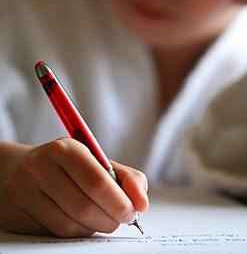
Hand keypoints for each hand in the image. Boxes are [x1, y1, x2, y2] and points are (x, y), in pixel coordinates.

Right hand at [0, 138, 148, 236]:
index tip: (132, 211)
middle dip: (110, 218)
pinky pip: (53, 233)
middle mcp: (40, 166)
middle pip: (84, 206)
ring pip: (69, 224)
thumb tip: (142, 202)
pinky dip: (74, 232)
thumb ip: (125, 178)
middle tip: (119, 218)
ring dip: (93, 227)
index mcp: (64, 148)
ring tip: (99, 217)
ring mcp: (23, 190)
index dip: (119, 201)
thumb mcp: (96, 162)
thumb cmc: (67, 166)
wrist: (21, 169)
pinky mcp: (14, 212)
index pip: (97, 181)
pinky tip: (77, 220)